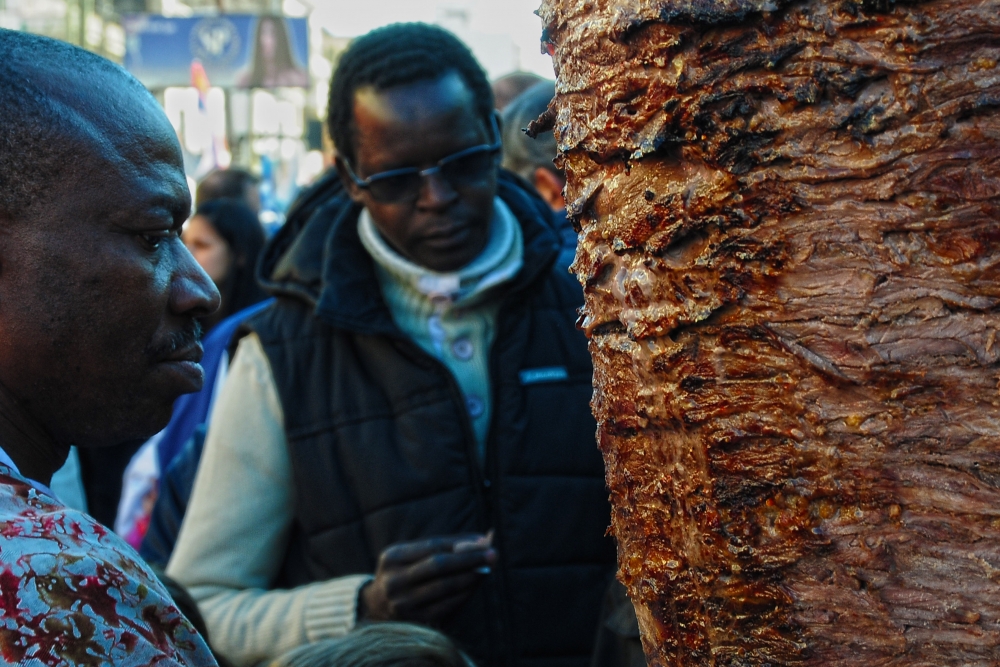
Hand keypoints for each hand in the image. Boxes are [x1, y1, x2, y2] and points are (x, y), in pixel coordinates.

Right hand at [359, 534, 495, 623]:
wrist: (378, 606)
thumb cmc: (405, 572)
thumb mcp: (413, 554)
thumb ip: (445, 546)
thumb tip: (482, 540)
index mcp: (392, 557)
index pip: (433, 546)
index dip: (461, 543)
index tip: (484, 541)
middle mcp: (394, 581)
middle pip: (440, 566)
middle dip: (470, 559)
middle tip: (493, 554)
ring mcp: (403, 604)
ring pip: (446, 587)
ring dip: (472, 577)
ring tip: (487, 569)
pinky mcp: (415, 621)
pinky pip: (447, 605)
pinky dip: (465, 594)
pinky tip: (474, 585)